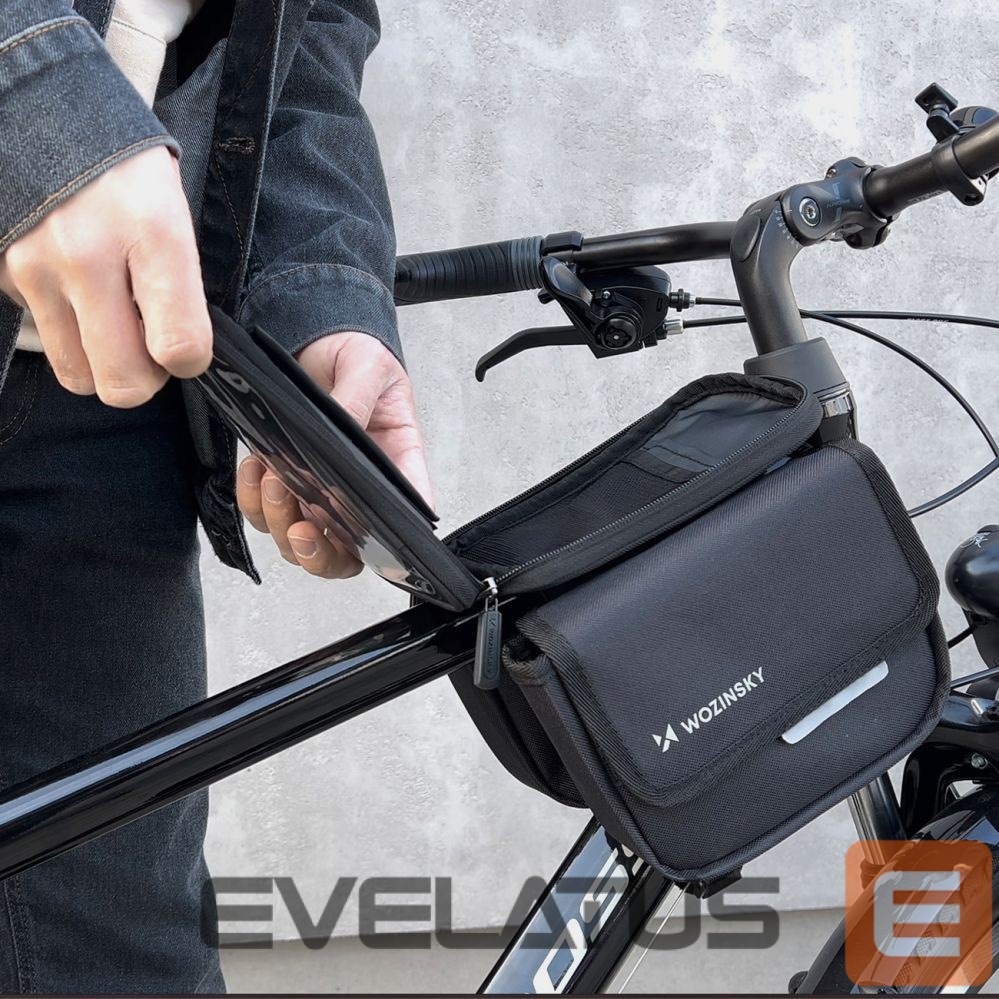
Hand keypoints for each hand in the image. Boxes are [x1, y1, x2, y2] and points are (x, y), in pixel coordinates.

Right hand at [0, 146, 211, 406]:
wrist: (38, 108)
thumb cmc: (125, 169)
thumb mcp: (172, 210)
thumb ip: (179, 284)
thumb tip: (183, 355)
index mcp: (154, 231)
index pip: (178, 345)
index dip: (190, 361)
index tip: (187, 347)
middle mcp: (89, 254)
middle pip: (122, 383)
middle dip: (144, 380)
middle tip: (149, 349)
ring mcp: (36, 266)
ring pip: (79, 375)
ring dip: (102, 364)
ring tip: (113, 324)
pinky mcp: (2, 274)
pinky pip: (46, 339)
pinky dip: (66, 331)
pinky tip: (76, 292)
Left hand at [237, 331, 432, 578]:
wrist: (318, 336)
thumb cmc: (357, 352)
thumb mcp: (368, 365)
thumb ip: (356, 398)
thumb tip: (339, 432)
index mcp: (396, 464)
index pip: (403, 519)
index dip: (391, 548)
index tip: (364, 545)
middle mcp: (358, 487)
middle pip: (347, 550)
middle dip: (321, 553)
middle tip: (302, 530)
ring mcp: (320, 488)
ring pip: (301, 539)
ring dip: (281, 523)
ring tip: (274, 482)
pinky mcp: (284, 477)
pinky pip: (265, 511)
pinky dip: (254, 501)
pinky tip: (254, 471)